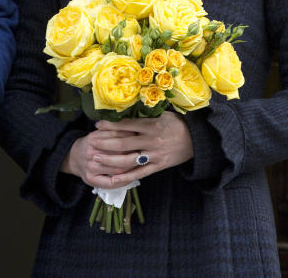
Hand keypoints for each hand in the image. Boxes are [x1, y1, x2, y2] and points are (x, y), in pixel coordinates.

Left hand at [61, 111, 193, 188]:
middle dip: (104, 143)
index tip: (97, 124)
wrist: (197, 140)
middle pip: (123, 144)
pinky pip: (139, 174)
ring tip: (95, 158)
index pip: (126, 126)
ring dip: (110, 160)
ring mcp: (154, 156)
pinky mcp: (158, 166)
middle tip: (90, 142)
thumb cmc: (177, 124)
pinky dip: (125, 177)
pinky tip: (112, 178)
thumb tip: (126, 108)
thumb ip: (145, 114)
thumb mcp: (163, 114)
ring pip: (128, 160)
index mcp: (152, 125)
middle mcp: (151, 141)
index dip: (110, 125)